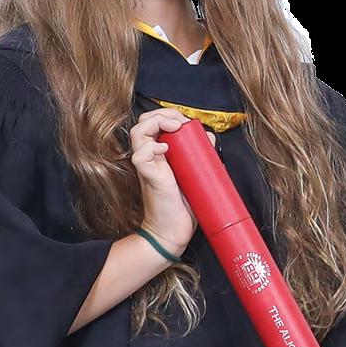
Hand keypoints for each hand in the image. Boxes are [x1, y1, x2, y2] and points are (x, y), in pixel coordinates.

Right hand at [130, 109, 216, 253]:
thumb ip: (200, 154)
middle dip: (162, 113)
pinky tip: (165, 147)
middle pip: (143, 122)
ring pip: (137, 132)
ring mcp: (147, 167)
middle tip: (180, 121)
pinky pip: (139, 156)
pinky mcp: (148, 177)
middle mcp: (150, 157)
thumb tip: (208, 135)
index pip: (154, 122)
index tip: (186, 121)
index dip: (168, 114)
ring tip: (174, 127)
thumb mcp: (195, 175)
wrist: (172, 233)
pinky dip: (151, 147)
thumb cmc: (181, 207)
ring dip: (155, 123)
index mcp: (159, 154)